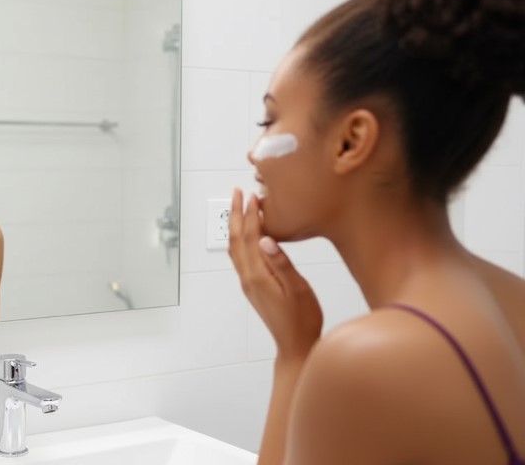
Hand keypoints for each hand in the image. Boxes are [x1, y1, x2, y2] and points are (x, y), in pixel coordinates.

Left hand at [228, 188, 322, 360]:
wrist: (295, 346)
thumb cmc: (302, 320)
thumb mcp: (298, 289)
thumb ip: (282, 263)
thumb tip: (266, 239)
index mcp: (258, 275)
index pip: (249, 237)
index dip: (249, 214)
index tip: (252, 195)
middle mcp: (248, 278)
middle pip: (236, 239)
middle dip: (234, 214)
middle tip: (236, 192)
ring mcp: (248, 283)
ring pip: (235, 248)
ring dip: (235, 225)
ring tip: (238, 207)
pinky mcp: (253, 287)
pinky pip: (241, 257)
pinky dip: (240, 239)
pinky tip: (248, 235)